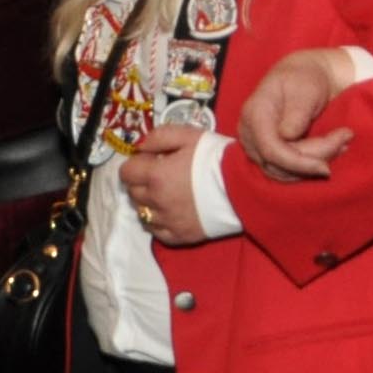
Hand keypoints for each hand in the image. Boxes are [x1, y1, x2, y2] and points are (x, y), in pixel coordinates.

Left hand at [119, 125, 211, 245]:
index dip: (136, 165)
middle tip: (161, 176)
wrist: (246, 186)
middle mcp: (157, 201)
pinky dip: (158, 222)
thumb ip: (158, 137)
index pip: (126, 173)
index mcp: (155, 176)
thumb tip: (139, 146)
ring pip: (142, 213)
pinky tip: (171, 211)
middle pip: (133, 193)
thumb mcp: (188, 136)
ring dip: (149, 202)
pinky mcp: (181, 237)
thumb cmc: (217, 158)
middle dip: (142, 182)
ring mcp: (168, 222)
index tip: (151, 162)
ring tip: (167, 194)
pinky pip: (157, 232)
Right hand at [240, 46, 361, 180]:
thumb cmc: (304, 79)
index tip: (327, 167)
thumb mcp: (305, 90)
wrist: (301, 76)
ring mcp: (254, 144)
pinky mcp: (265, 152)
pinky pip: (284, 170)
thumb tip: (287, 136)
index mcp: (255, 114)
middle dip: (313, 159)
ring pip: (282, 171)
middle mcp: (249, 133)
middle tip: (344, 140)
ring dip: (312, 165)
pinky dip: (307, 167)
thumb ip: (296, 113)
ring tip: (340, 144)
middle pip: (278, 163)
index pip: (271, 150)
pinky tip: (329, 152)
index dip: (299, 163)